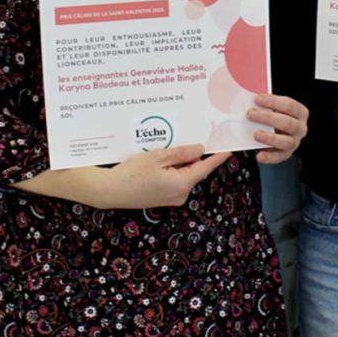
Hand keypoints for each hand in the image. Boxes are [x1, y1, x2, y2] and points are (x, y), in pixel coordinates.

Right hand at [102, 144, 230, 208]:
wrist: (108, 191)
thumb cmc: (131, 173)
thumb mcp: (159, 157)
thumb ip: (182, 153)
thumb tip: (200, 150)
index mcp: (183, 184)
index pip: (206, 167)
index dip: (217, 157)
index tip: (229, 149)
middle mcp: (181, 194)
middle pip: (195, 170)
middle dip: (193, 156)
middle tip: (192, 138)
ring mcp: (172, 198)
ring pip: (184, 174)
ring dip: (180, 162)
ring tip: (169, 148)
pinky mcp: (163, 198)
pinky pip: (175, 180)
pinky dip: (173, 170)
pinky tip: (161, 161)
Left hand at [249, 93, 308, 163]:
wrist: (280, 132)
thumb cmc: (277, 117)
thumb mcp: (275, 108)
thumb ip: (266, 105)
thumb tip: (251, 101)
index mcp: (300, 113)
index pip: (289, 105)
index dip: (272, 101)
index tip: (257, 99)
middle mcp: (300, 128)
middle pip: (287, 123)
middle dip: (267, 118)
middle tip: (251, 114)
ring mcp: (294, 142)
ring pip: (285, 141)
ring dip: (269, 138)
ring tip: (255, 134)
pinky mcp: (286, 154)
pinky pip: (278, 157)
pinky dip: (268, 157)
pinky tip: (259, 155)